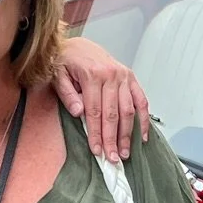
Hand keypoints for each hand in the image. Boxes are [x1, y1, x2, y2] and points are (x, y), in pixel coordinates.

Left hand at [54, 37, 148, 162]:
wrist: (77, 45)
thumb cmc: (66, 61)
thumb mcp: (58, 75)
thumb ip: (67, 94)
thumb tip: (79, 113)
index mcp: (92, 75)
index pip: (95, 111)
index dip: (96, 133)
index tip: (97, 151)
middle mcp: (111, 75)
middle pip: (113, 114)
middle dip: (113, 139)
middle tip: (113, 158)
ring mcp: (123, 76)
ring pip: (128, 110)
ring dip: (128, 134)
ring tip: (125, 152)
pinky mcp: (131, 78)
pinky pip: (141, 101)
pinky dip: (144, 119)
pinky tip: (142, 135)